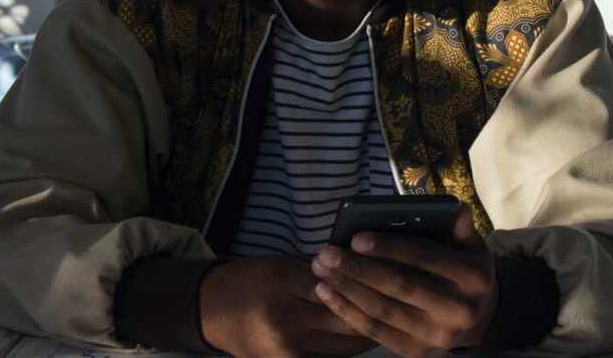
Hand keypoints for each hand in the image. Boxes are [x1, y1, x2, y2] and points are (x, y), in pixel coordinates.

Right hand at [199, 254, 376, 357]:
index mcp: (284, 283)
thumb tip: (360, 270)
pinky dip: (348, 351)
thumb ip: (320, 269)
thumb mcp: (284, 264)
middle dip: (375, 311)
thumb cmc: (252, 280)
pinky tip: (363, 339)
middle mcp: (287, 320)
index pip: (338, 283)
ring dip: (368, 335)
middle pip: (347, 319)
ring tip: (391, 322)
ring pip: (345, 347)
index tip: (391, 277)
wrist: (211, 311)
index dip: (367, 281)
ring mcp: (288, 351)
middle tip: (401, 303)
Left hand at [310, 205, 498, 357]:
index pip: (424, 258)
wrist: (481, 320)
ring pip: (383, 311)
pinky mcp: (417, 352)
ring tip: (320, 270)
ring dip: (346, 289)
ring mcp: (436, 336)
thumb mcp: (472, 245)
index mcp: (472, 277)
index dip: (389, 248)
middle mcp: (457, 310)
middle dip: (358, 269)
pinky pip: (376, 331)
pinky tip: (327, 293)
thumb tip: (452, 207)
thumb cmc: (466, 271)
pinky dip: (348, 312)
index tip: (355, 238)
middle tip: (326, 253)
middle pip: (399, 286)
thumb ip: (459, 226)